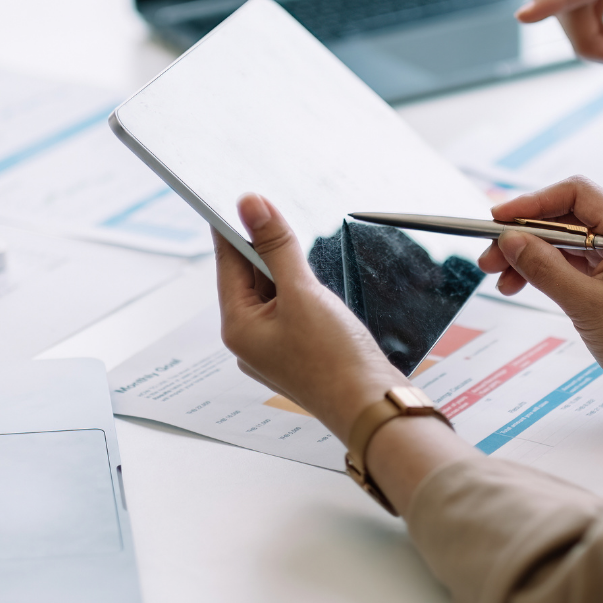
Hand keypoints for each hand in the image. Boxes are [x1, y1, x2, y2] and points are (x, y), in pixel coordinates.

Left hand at [215, 194, 405, 438]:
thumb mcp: (303, 292)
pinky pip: (291, 307)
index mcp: (238, 327)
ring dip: (284, 265)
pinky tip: (315, 277)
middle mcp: (250, 339)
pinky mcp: (299, 350)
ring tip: (297, 240)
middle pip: (249, 276)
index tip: (238, 195)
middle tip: (275, 209)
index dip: (233, 226)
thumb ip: (276, 245)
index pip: (227, 263)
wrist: (375, 408)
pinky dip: (300, 287)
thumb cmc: (335, 361)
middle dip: (263, 245)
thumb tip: (250, 205)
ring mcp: (275, 347)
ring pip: (272, 291)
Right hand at [478, 177, 602, 432]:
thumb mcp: (586, 305)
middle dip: (523, 234)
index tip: (498, 220)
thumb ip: (545, 268)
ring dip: (529, 255)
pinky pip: (571, 263)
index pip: (574, 194)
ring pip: (563, 241)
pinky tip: (520, 285)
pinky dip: (544, 271)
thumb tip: (510, 240)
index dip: (531, 203)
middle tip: (490, 257)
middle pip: (564, 217)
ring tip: (499, 278)